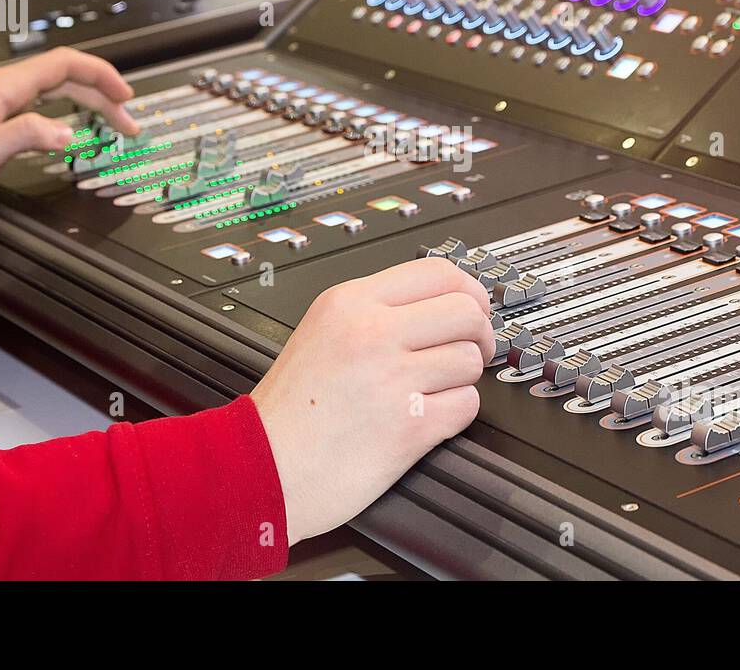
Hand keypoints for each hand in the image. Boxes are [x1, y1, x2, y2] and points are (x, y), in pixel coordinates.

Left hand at [0, 47, 140, 204]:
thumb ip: (30, 134)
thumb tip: (67, 131)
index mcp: (4, 86)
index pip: (65, 63)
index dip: (100, 74)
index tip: (125, 95)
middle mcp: (3, 86)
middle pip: (66, 76)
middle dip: (103, 95)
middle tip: (128, 121)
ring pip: (56, 89)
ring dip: (88, 103)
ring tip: (112, 123)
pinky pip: (42, 102)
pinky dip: (68, 110)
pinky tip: (74, 125)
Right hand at [251, 257, 493, 544]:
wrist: (262, 467)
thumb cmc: (288, 410)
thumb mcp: (320, 330)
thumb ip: (373, 310)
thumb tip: (434, 303)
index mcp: (351, 302)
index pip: (438, 272)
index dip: (468, 289)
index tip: (473, 305)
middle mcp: (374, 333)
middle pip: (466, 310)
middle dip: (478, 332)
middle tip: (469, 348)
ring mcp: (394, 379)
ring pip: (470, 359)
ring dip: (463, 377)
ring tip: (435, 389)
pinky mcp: (410, 426)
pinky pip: (466, 404)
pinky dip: (456, 412)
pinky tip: (430, 415)